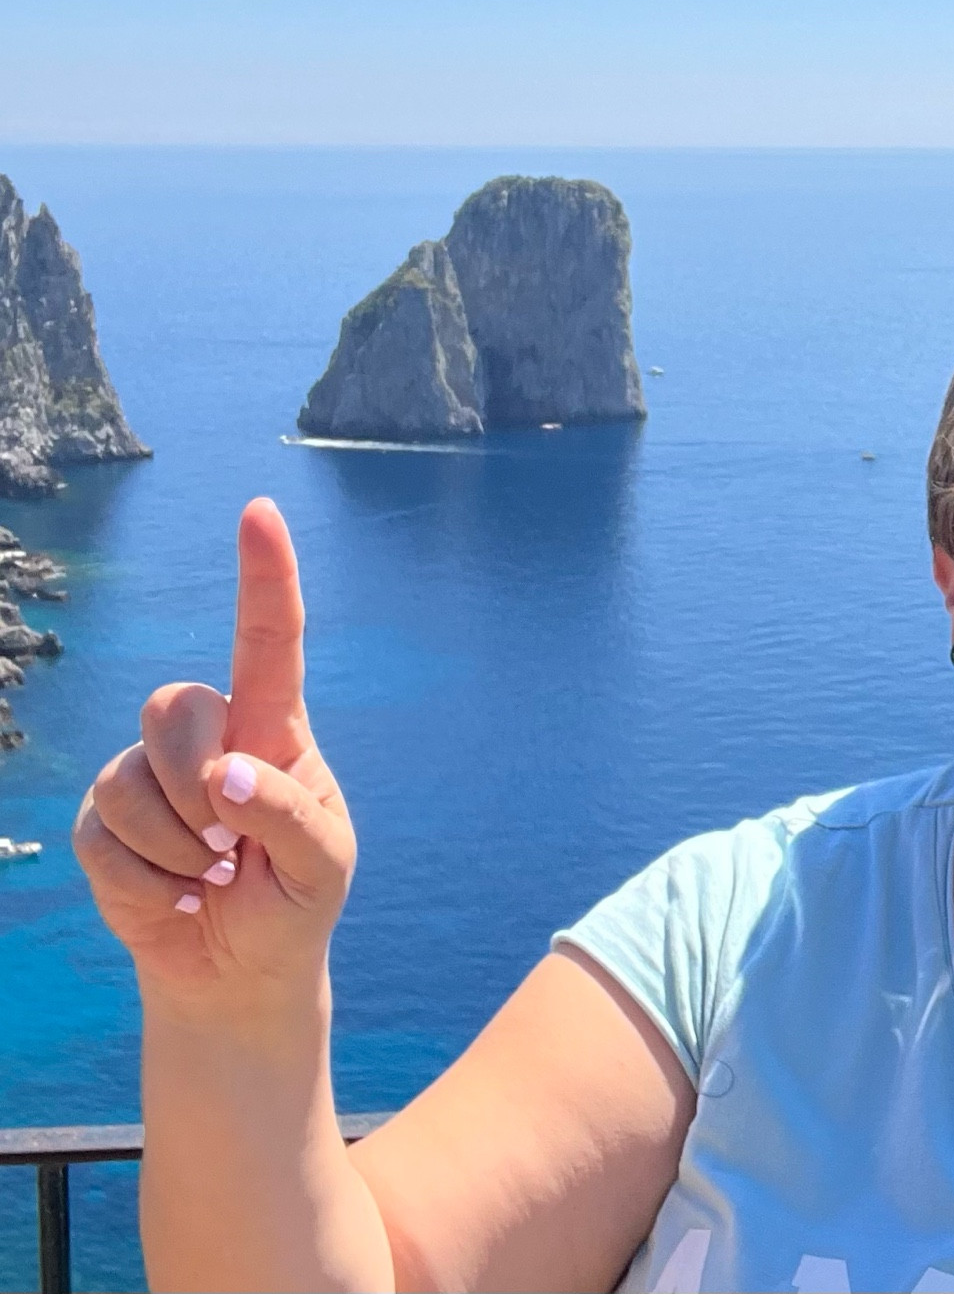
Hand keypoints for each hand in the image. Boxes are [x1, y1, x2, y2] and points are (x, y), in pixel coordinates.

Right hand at [74, 498, 355, 1017]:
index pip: (270, 638)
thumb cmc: (296, 898)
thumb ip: (287, 813)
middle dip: (198, 782)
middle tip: (234, 847)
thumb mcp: (322, 862)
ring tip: (215, 878)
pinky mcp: (105, 825)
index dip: (264, 573)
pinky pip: (102, 836)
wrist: (242, 970)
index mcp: (276, 726)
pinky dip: (147, 884)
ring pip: (130, 776)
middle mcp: (210, 735)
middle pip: (176, 707)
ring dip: (177, 847)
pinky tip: (179, 901)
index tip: (260, 511)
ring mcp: (149, 774)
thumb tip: (224, 777)